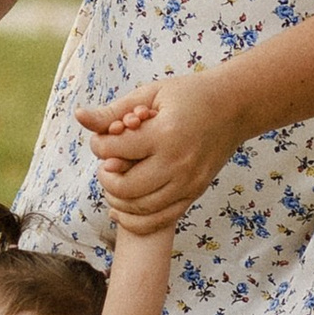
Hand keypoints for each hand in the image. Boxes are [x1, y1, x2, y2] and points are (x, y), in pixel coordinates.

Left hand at [78, 73, 239, 230]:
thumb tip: (79, 117)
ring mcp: (188, 183)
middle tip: (105, 166)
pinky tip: (120, 210)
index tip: (102, 140)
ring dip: (117, 200)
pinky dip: (135, 221)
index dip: (99, 146)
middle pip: (125, 187)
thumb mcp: (150, 94)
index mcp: (164, 134)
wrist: (233, 108)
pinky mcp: (195, 193)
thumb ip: (113, 110)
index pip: (115, 151)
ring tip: (113, 184)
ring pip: (140, 208)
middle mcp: (178, 163)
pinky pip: (160, 220)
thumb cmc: (188, 96)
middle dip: (105, 177)